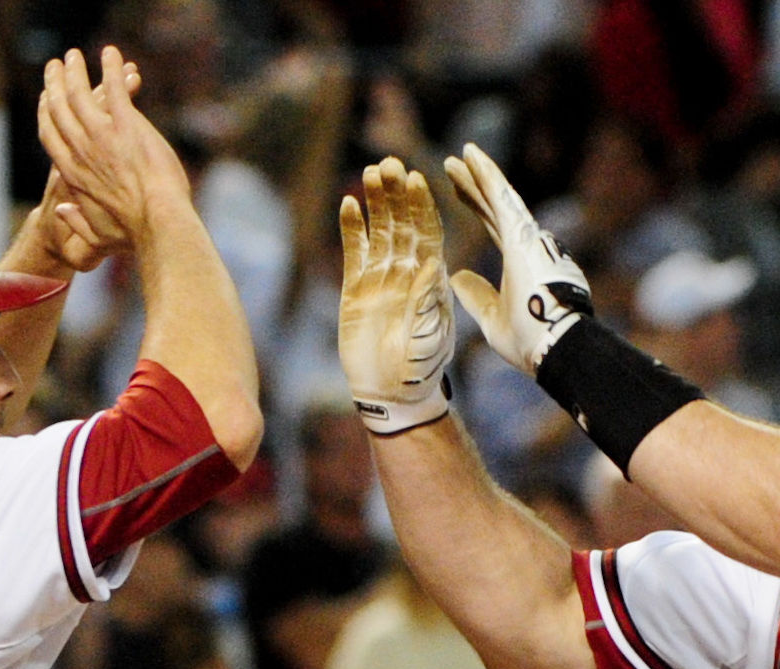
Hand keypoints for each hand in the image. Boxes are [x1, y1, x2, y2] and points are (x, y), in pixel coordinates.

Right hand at [36, 46, 188, 249]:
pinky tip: (111, 53)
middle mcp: (82, 150)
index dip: (45, 114)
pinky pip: (113, 89)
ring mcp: (103, 136)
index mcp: (73, 174)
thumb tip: (60, 210)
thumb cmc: (133, 235)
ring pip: (79, 94)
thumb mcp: (97, 236)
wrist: (158, 223)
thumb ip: (76, 221)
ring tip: (73, 55)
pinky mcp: (127, 125)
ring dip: (75, 71)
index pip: (50, 136)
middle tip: (53, 67)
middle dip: (54, 85)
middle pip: (58, 109)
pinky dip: (111, 69)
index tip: (46, 99)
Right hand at [338, 157, 452, 434]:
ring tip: (370, 172)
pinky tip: (347, 205)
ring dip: (375, 202)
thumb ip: (427, 304)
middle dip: (396, 193)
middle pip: (401, 223)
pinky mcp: (355, 288)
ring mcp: (380, 277)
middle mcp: (407, 271)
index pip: (427, 232)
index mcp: (432, 278)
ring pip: (378, 231)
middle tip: (388, 163)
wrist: (391, 394)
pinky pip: (354, 252)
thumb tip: (431, 265)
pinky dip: (350, 228)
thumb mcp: (428, 338)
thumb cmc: (418, 371)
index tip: (416, 179)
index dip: (421, 205)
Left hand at [441, 143, 591, 375]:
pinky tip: (472, 156)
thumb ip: (476, 295)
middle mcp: (528, 244)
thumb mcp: (491, 317)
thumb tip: (458, 276)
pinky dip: (486, 175)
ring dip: (478, 174)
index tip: (459, 191)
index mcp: (520, 262)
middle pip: (494, 208)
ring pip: (499, 197)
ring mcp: (528, 237)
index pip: (494, 226)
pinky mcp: (524, 235)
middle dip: (474, 186)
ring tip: (460, 154)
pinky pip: (502, 198)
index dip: (477, 206)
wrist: (554, 348)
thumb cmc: (529, 341)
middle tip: (454, 165)